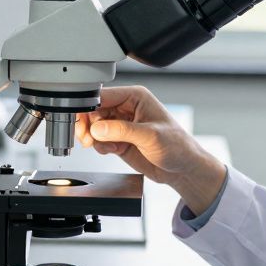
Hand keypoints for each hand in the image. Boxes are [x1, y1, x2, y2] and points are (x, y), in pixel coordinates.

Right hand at [75, 86, 226, 212]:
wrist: (183, 169)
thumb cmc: (177, 146)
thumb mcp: (150, 136)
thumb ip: (122, 131)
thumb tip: (98, 128)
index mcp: (136, 97)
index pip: (103, 96)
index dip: (89, 108)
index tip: (82, 122)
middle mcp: (127, 108)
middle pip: (93, 111)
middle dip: (88, 126)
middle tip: (88, 138)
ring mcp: (121, 125)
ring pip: (94, 126)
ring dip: (94, 138)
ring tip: (105, 146)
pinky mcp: (119, 139)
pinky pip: (98, 140)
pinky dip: (100, 146)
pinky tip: (112, 150)